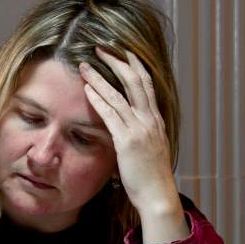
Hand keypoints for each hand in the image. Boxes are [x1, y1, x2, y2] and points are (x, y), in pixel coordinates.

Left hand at [80, 49, 189, 243]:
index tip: (122, 52)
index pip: (146, 84)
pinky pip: (111, 116)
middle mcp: (150, 120)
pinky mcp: (128, 142)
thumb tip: (127, 129)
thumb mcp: (148, 150)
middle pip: (135, 81)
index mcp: (155, 120)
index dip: (134, 65)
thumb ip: (140, 135)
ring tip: (85, 65)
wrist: (158, 196)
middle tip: (101, 47)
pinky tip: (87, 89)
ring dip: (100, 78)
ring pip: (120, 95)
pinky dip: (99, 100)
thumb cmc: (150, 178)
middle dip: (118, 61)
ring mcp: (140, 129)